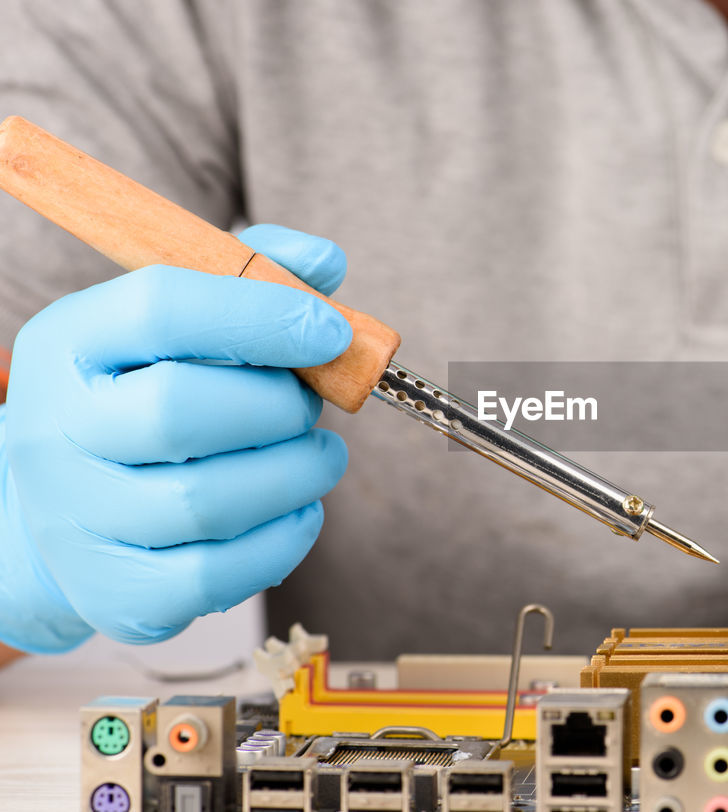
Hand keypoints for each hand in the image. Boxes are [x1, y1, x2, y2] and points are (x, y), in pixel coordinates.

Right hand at [0, 225, 350, 651]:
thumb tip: (324, 262)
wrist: (69, 502)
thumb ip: (252, 276)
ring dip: (295, 473)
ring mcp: (76, 520)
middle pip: (181, 410)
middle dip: (278, 406)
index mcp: (71, 342)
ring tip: (318, 455)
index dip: (262, 315)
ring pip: (206, 502)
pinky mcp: (115, 592)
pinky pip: (218, 576)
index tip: (330, 331)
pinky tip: (299, 507)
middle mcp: (55, 430)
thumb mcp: (178, 322)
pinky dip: (283, 539)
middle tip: (310, 405)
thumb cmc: (145, 393)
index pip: (161, 308)